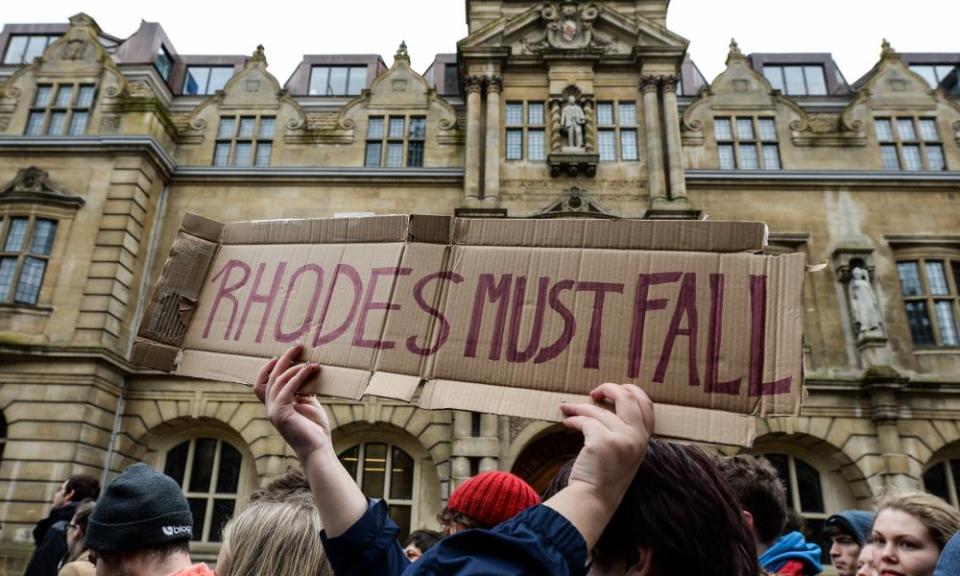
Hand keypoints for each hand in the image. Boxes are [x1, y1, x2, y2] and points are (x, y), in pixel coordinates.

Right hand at [254, 345, 328, 461]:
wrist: (318, 449)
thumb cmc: (315, 429)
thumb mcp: (309, 404)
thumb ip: (304, 390)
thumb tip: (308, 372)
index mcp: (274, 405)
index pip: (262, 382)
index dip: (268, 367)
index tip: (284, 355)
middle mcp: (270, 407)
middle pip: (270, 377)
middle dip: (284, 359)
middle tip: (298, 347)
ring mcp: (273, 411)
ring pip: (278, 381)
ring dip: (295, 367)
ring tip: (311, 361)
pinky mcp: (281, 414)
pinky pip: (288, 389)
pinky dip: (299, 377)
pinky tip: (311, 369)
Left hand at [560, 383, 654, 505]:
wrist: (594, 499)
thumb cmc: (605, 476)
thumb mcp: (625, 452)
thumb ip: (625, 431)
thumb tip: (606, 403)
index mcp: (644, 439)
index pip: (647, 405)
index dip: (631, 391)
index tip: (615, 390)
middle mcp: (637, 437)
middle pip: (628, 397)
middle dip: (609, 388)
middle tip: (594, 392)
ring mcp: (622, 438)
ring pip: (598, 410)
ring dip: (579, 407)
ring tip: (568, 409)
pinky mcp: (603, 441)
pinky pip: (585, 421)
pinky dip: (573, 419)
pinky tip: (567, 424)